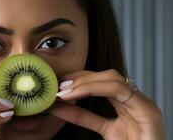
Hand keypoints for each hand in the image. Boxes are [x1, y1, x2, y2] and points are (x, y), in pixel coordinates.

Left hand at [49, 69, 164, 139]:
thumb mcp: (103, 129)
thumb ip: (84, 117)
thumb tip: (58, 106)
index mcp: (126, 102)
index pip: (101, 81)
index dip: (79, 78)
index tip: (59, 81)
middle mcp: (135, 99)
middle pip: (106, 76)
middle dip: (80, 77)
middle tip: (59, 84)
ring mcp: (142, 103)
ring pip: (112, 79)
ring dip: (85, 82)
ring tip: (65, 91)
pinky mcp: (147, 111)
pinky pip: (119, 91)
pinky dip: (95, 88)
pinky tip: (76, 93)